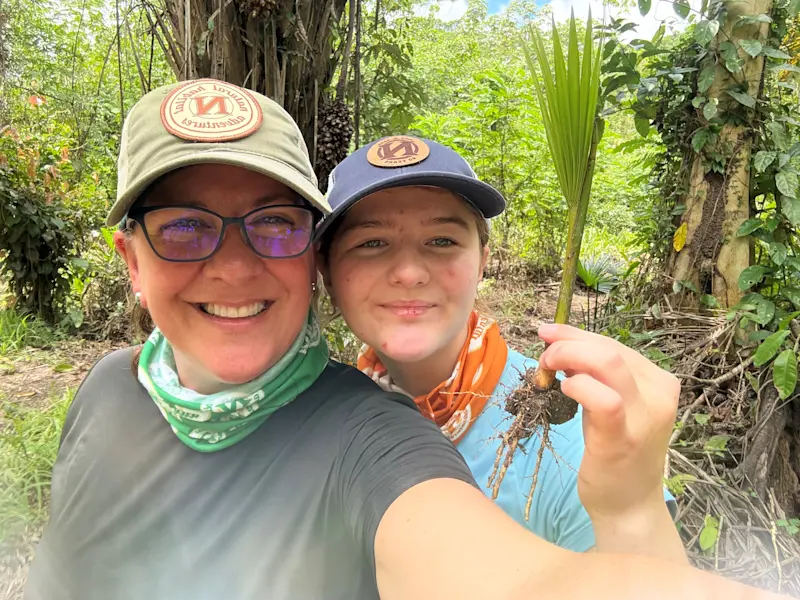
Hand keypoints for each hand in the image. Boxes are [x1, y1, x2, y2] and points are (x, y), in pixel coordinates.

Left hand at [537, 323, 679, 519]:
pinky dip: (577, 386)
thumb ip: (597, 377)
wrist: (629, 506)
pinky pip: (603, 399)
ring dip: (567, 356)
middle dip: (568, 342)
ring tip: (546, 369)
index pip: (613, 344)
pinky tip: (562, 390)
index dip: (576, 334)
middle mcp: (659, 393)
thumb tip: (564, 348)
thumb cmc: (617, 453)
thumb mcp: (613, 406)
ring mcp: (645, 415)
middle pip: (608, 348)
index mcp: (658, 381)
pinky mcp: (625, 437)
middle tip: (543, 354)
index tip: (548, 335)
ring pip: (608, 362)